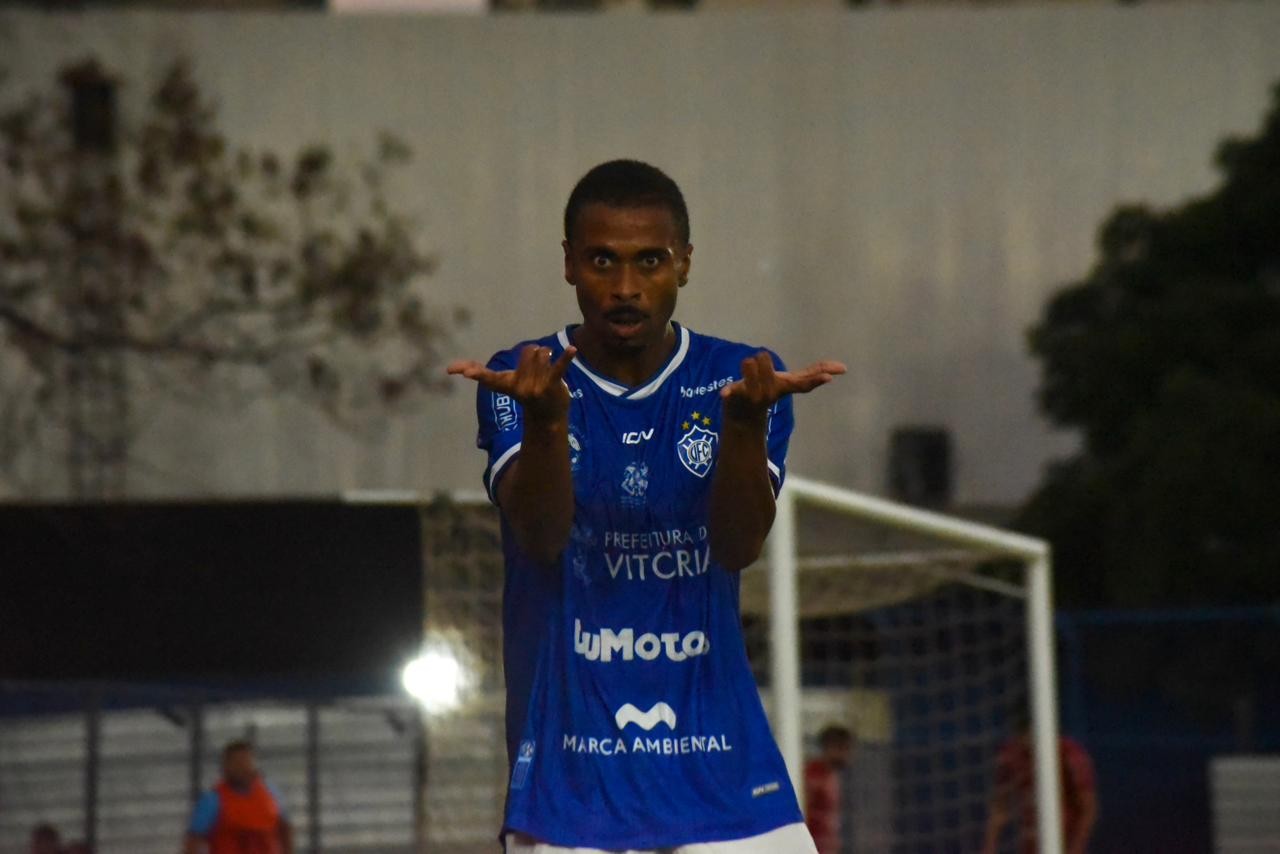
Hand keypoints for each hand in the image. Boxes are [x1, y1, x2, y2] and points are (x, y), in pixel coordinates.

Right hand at [447, 344, 577, 422]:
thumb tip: (451, 368)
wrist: (548, 417)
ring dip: (548, 357)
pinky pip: (559, 368)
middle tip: (537, 368)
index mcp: (506, 384)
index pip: (487, 376)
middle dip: (535, 353)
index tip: (463, 372)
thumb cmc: (523, 393)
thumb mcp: (501, 382)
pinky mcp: (552, 386)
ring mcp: (536, 387)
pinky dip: (566, 358)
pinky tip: (572, 350)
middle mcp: (519, 387)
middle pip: (528, 350)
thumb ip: (479, 373)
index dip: (475, 373)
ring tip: (547, 372)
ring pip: (542, 353)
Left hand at [720, 352, 845, 421]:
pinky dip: (729, 391)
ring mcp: (753, 396)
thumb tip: (842, 368)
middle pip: (766, 364)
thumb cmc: (767, 392)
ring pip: (750, 363)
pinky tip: (724, 393)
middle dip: (762, 362)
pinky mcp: (737, 397)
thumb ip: (811, 375)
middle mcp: (771, 393)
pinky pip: (732, 390)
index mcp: (784, 387)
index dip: (815, 378)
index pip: (803, 382)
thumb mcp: (790, 382)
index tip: (828, 378)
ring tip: (746, 373)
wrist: (743, 419)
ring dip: (748, 365)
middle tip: (759, 367)